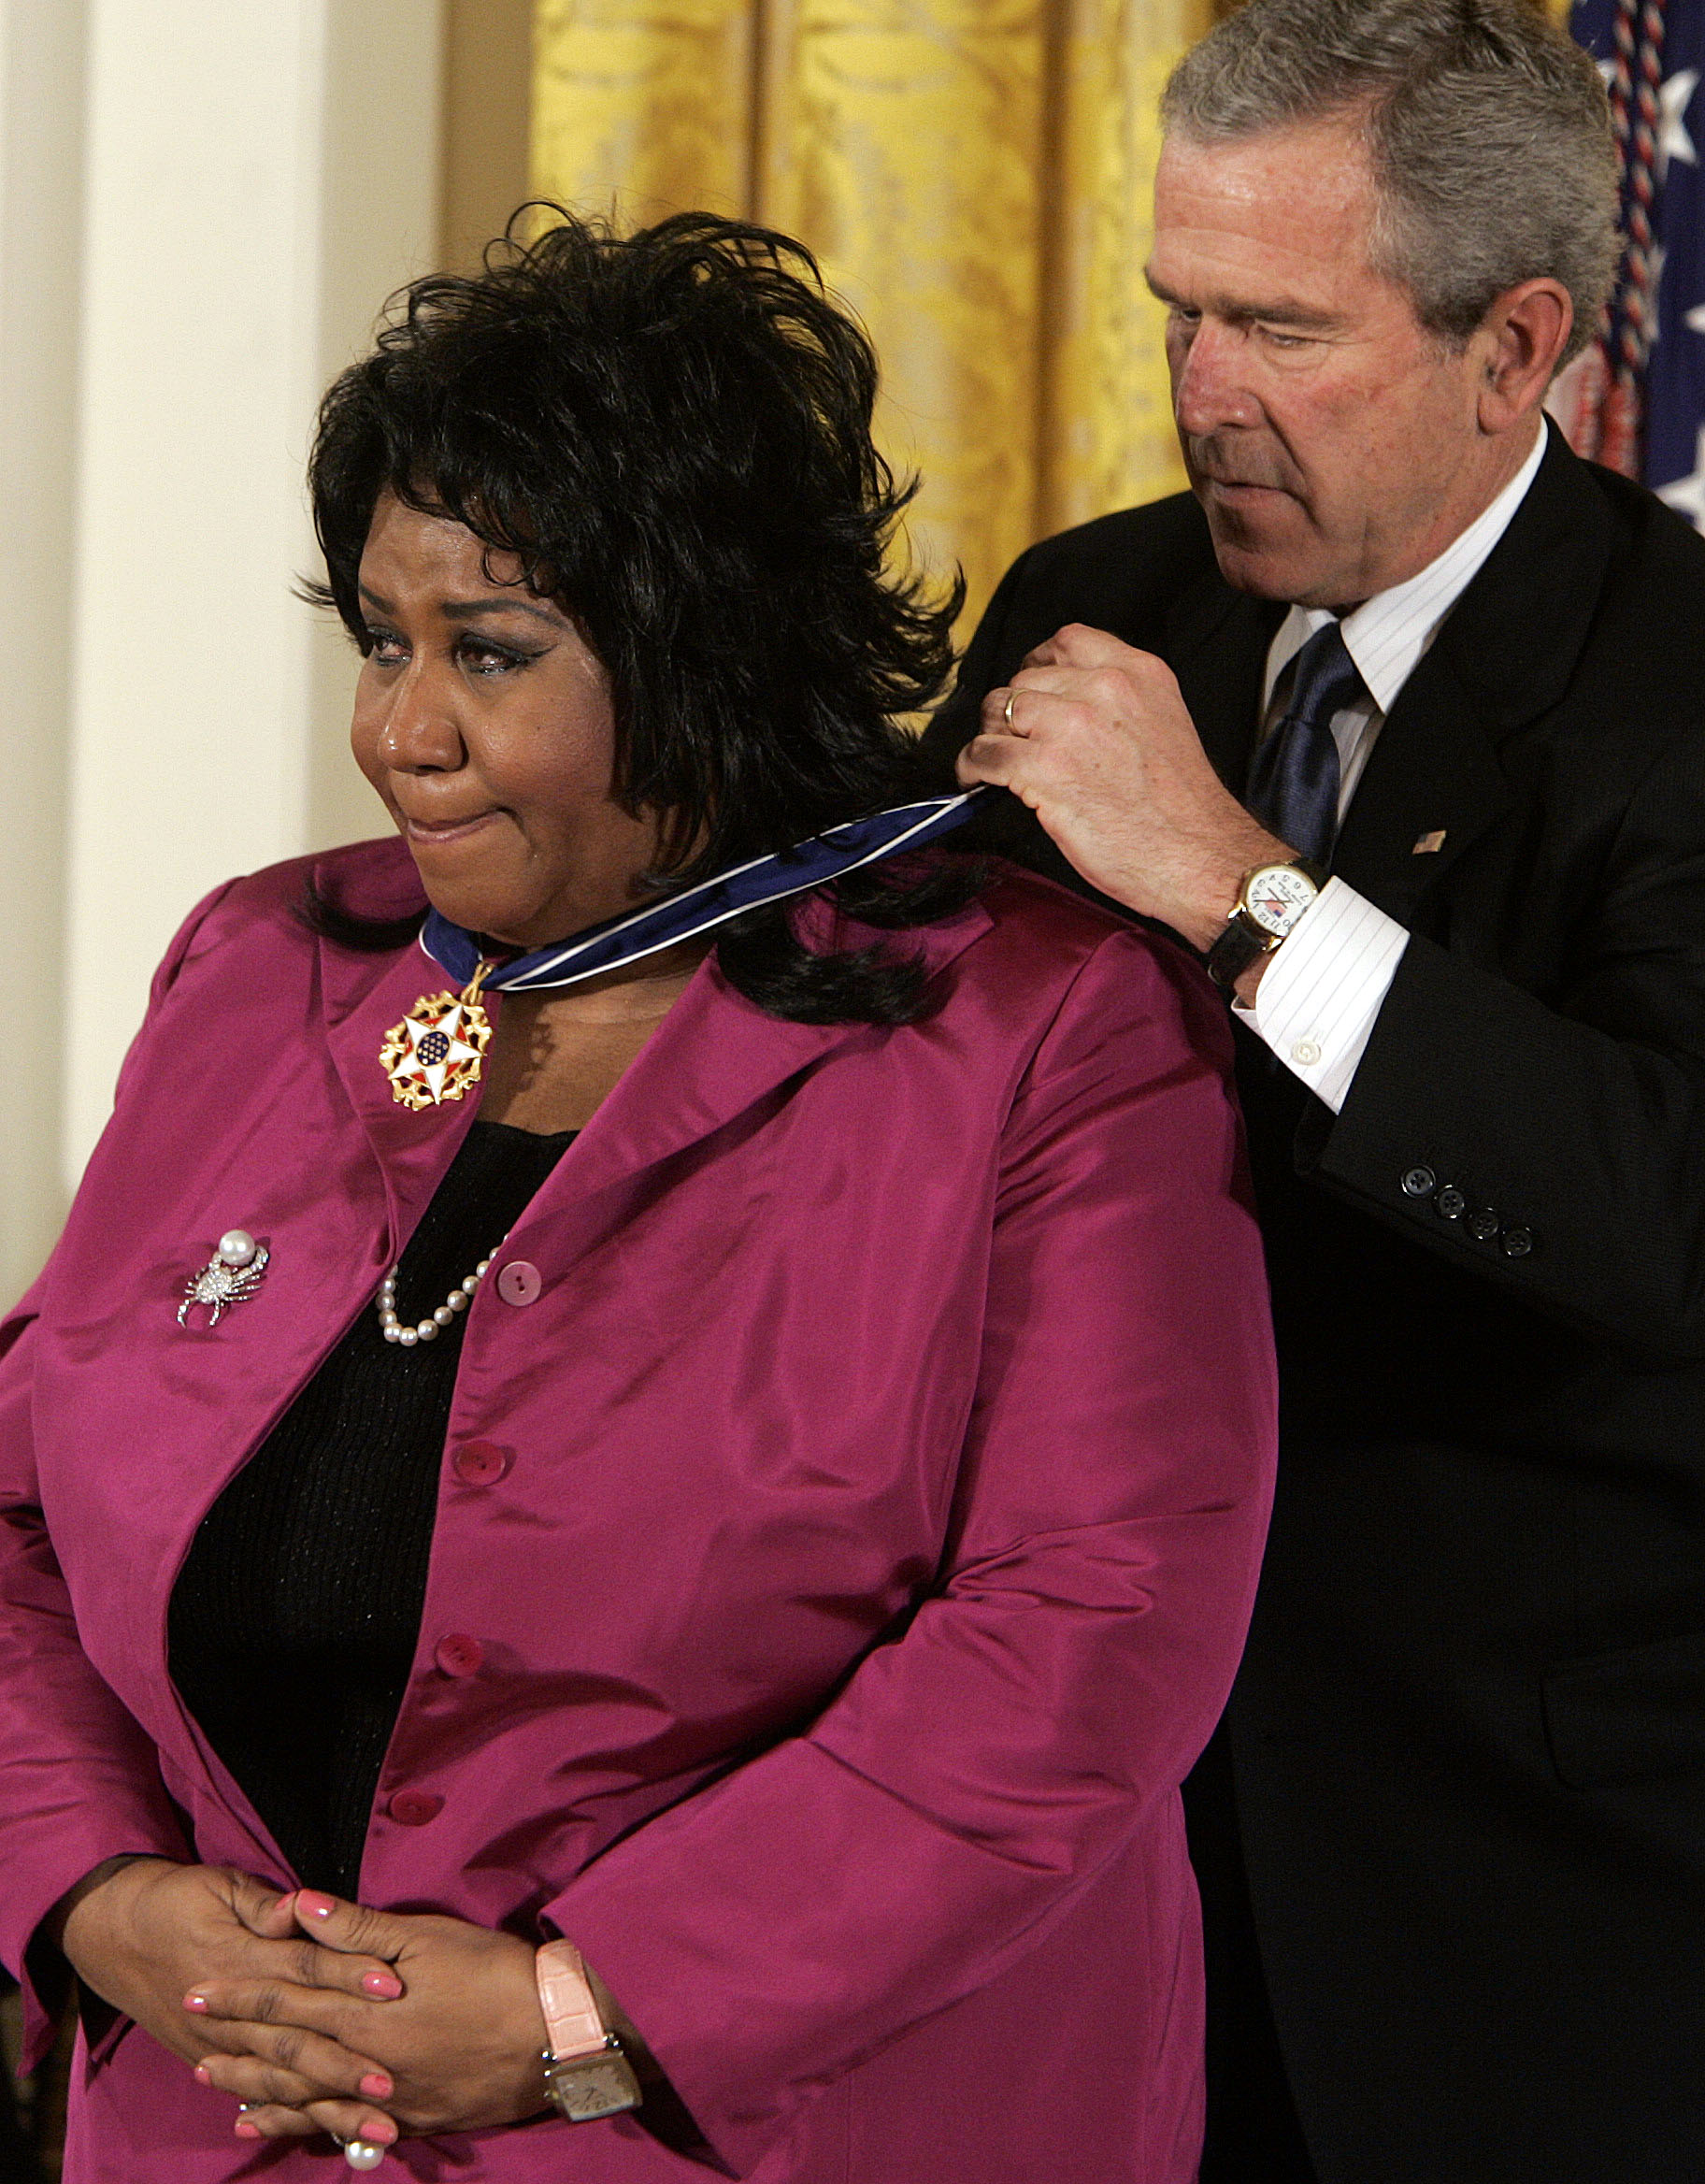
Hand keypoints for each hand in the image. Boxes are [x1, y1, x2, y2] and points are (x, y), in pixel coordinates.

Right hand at [56, 1859, 409, 2148]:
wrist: (114, 1934)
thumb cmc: (176, 1901)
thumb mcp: (221, 1887)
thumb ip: (266, 1906)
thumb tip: (303, 1906)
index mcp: (240, 1958)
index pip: (304, 1968)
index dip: (348, 1974)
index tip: (393, 1987)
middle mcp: (231, 2012)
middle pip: (297, 2039)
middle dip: (345, 2064)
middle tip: (390, 2084)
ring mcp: (218, 2043)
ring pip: (281, 2080)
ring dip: (328, 2104)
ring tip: (375, 2124)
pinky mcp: (209, 2059)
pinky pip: (255, 2094)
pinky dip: (288, 2116)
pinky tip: (324, 2133)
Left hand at [185, 1890, 550, 2143]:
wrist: (555, 2035)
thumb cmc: (494, 1975)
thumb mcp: (429, 1938)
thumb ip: (360, 1929)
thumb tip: (301, 1907)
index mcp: (363, 2014)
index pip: (285, 2001)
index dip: (238, 1995)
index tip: (196, 1990)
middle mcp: (363, 2064)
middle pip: (286, 2055)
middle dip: (237, 2045)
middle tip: (191, 2040)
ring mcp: (385, 2099)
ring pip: (307, 2097)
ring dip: (261, 2091)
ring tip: (221, 2088)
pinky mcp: (413, 2118)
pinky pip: (344, 2127)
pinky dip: (308, 2125)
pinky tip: (290, 2125)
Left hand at [956, 623, 1285, 950]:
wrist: (1200, 857)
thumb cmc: (1184, 809)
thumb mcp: (1161, 726)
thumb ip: (1117, 706)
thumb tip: (1062, 711)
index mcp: (1138, 674)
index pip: (1067, 641)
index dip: (1039, 665)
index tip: (1033, 689)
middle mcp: (1104, 689)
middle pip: (1025, 679)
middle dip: (1014, 711)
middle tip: (1016, 741)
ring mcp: (1071, 726)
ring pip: (999, 711)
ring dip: (991, 737)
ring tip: (996, 762)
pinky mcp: (1045, 769)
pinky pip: (985, 753)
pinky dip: (973, 767)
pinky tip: (978, 779)